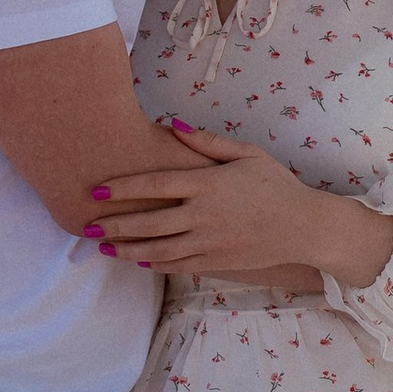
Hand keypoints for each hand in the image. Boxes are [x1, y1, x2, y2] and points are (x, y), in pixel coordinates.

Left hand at [87, 124, 392, 289]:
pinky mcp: (217, 261)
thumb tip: (173, 126)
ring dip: (127, 249)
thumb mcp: (247, 154)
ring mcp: (210, 242)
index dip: (122, 189)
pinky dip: (154, 264)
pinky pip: (177, 265)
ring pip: (158, 249)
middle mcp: (204, 215)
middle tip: (87, 226)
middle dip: (114, 225)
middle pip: (149, 222)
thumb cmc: (276, 185)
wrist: (304, 226)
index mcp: (209, 185)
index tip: (97, 190)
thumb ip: (207, 143)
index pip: (155, 186)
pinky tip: (137, 260)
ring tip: (104, 248)